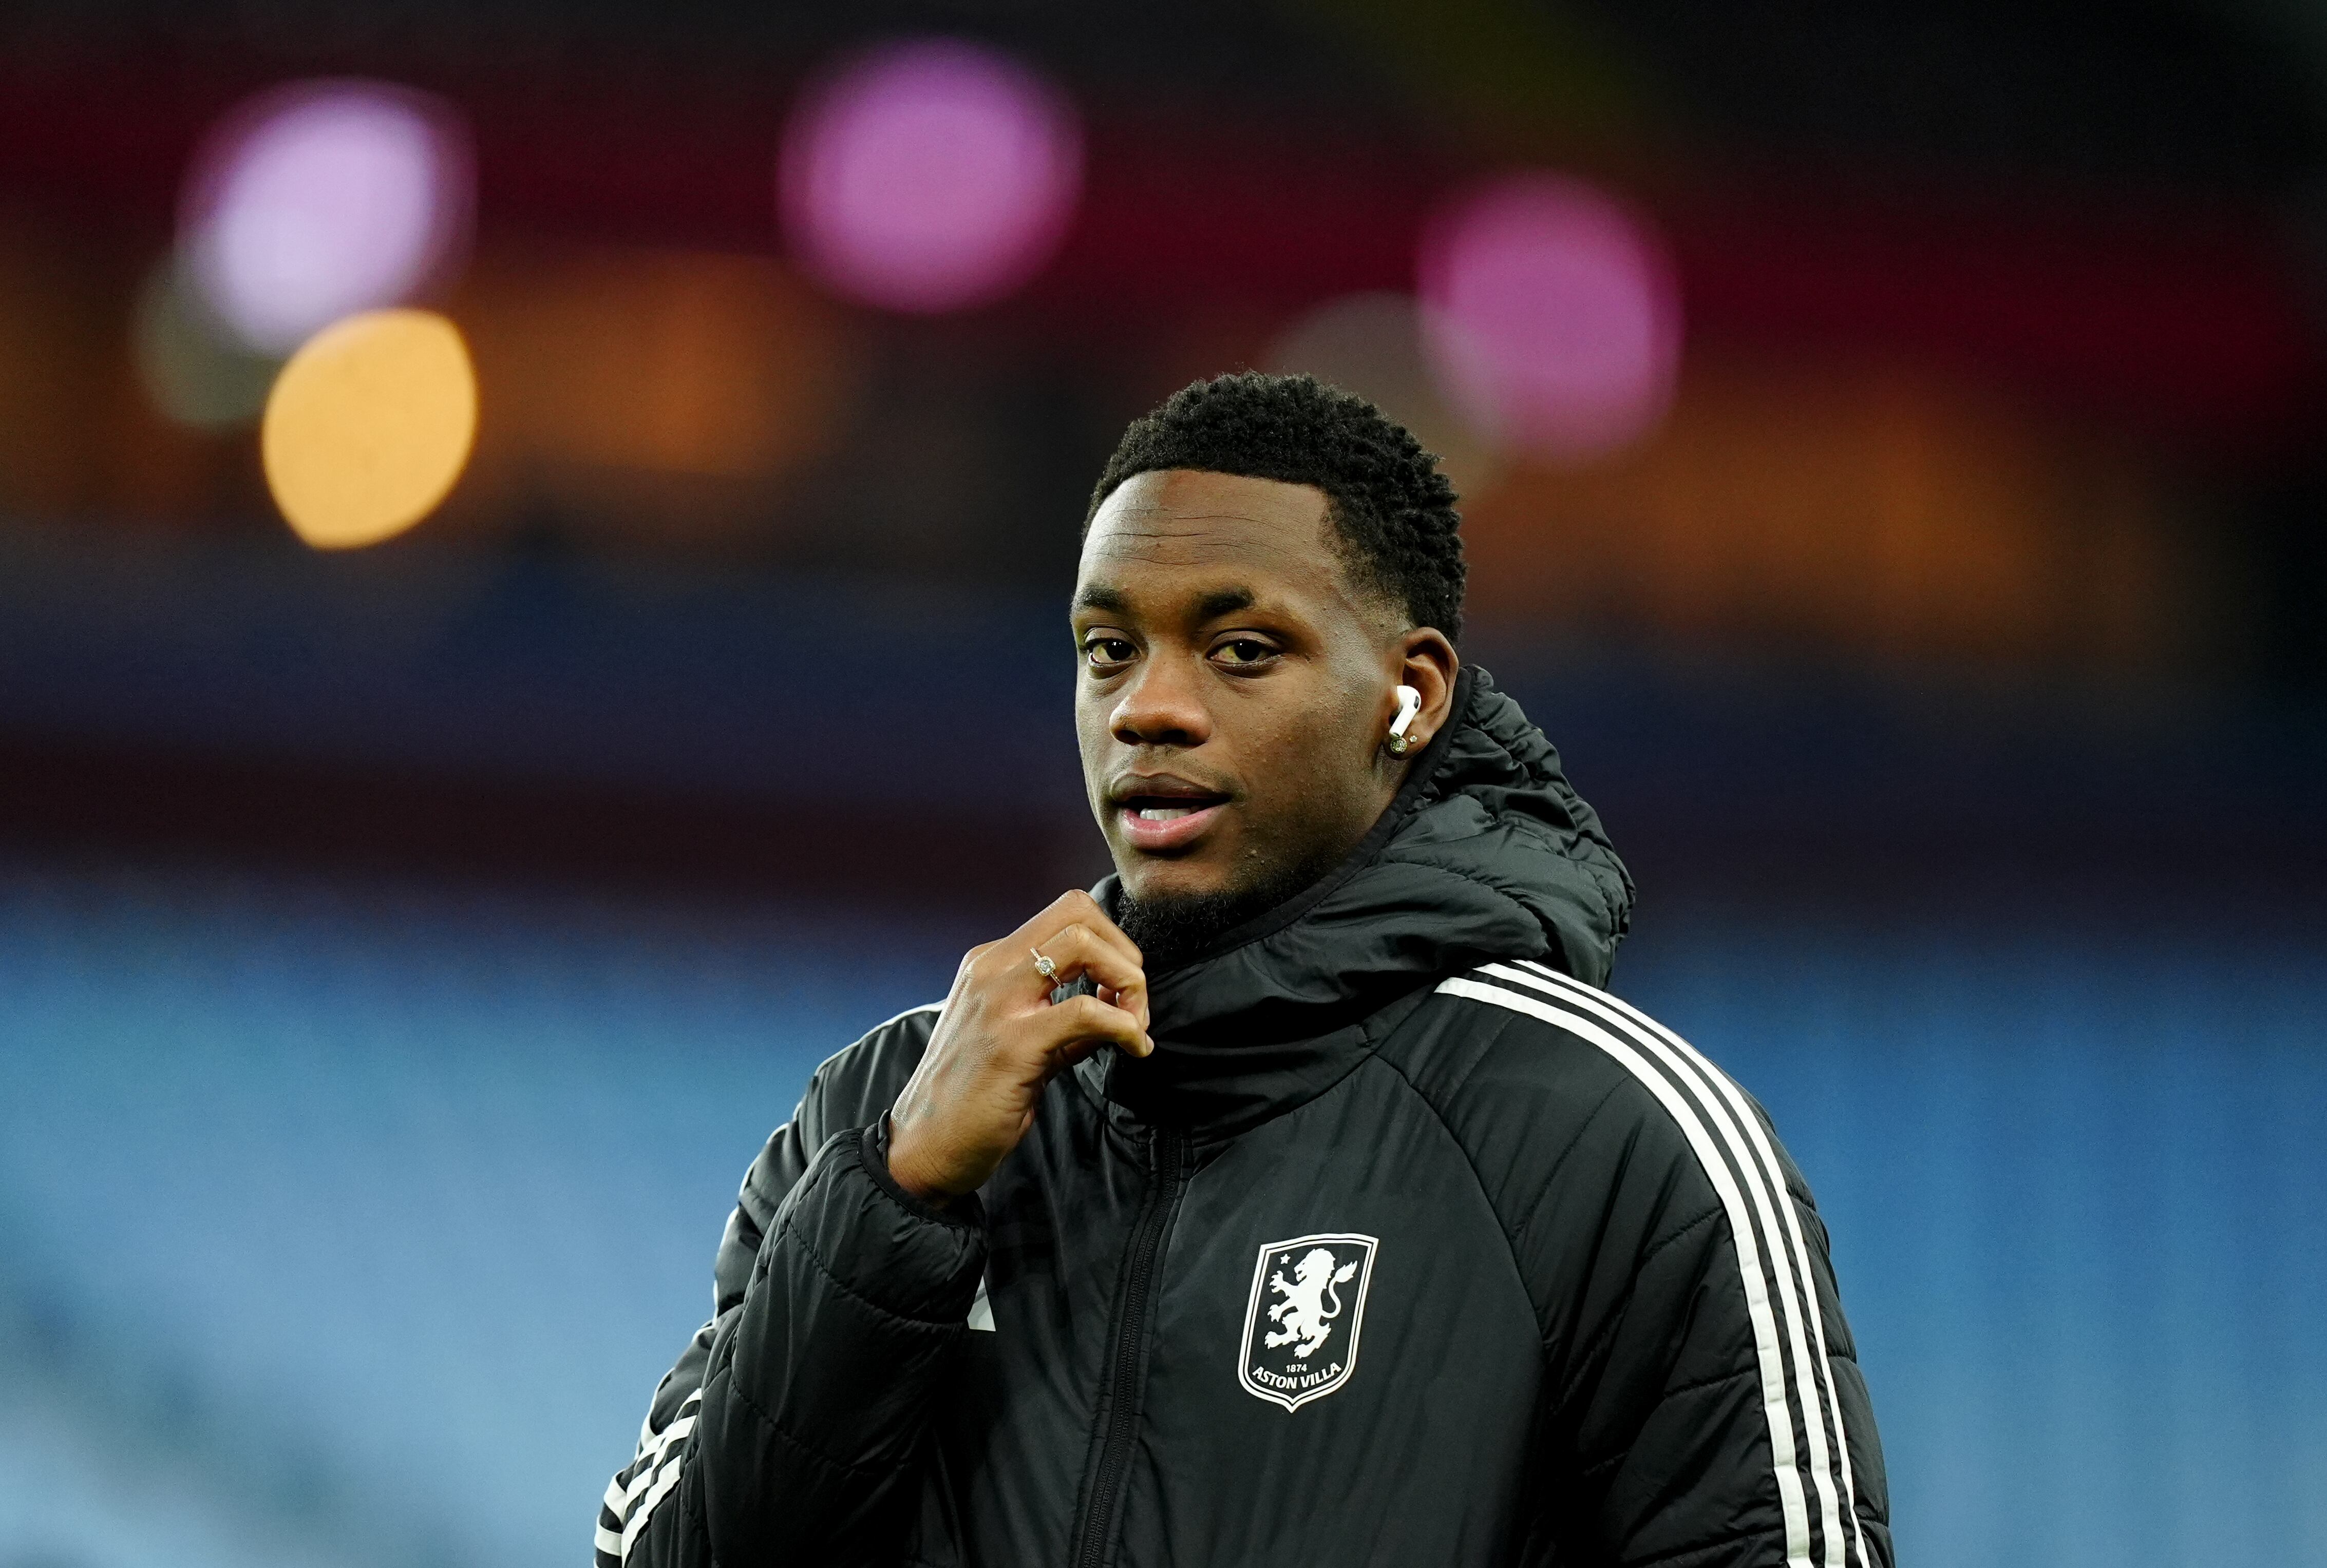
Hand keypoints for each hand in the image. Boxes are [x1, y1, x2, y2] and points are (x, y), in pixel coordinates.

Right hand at [886, 890, 1151, 1203]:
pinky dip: (1124, 1026)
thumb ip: (1068, 1018)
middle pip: (1078, 913)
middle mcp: (991, 969)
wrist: (924, 1146)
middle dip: (1124, 954)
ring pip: (1083, 946)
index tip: (1121, 990)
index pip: (1068, 913)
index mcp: (992, 963)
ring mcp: (999, 1002)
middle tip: (1135, 1005)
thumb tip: (1123, 1007)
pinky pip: (1086, 1011)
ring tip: (1134, 1026)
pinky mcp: (1012, 1043)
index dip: (1111, 942)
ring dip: (1128, 982)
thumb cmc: (973, 1097)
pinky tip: (1133, 1048)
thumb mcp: (1023, 1040)